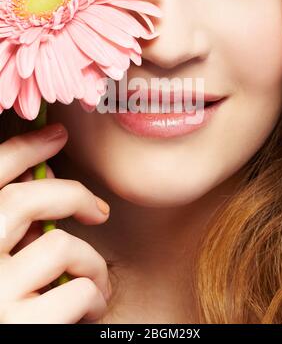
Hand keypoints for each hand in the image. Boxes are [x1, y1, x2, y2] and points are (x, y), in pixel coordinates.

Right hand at [0, 123, 110, 322]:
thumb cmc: (5, 306)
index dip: (25, 148)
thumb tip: (37, 179)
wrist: (1, 342)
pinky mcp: (18, 328)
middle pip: (25, 200)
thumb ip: (10, 230)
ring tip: (96, 279)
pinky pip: (74, 292)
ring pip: (59, 246)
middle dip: (70, 193)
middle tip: (98, 208)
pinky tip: (90, 308)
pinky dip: (93, 296)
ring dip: (89, 260)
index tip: (57, 133)